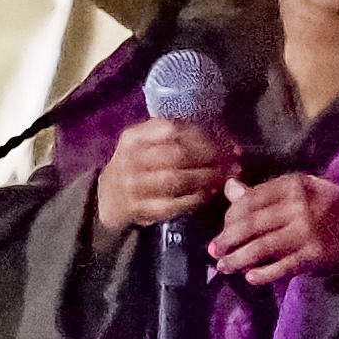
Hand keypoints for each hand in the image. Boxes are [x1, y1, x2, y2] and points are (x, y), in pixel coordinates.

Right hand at [94, 119, 243, 239]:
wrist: (106, 199)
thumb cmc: (136, 166)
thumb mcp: (144, 144)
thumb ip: (175, 136)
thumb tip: (223, 136)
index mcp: (133, 138)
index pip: (171, 129)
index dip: (203, 134)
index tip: (227, 141)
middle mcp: (130, 159)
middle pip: (176, 154)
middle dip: (210, 157)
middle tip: (232, 161)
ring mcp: (134, 186)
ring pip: (176, 179)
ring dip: (206, 178)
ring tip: (225, 176)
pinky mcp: (140, 209)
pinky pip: (173, 204)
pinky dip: (195, 199)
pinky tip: (209, 194)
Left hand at [208, 173, 338, 286]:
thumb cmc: (327, 207)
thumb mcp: (298, 191)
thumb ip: (264, 193)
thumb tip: (229, 189)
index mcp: (292, 184)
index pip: (250, 200)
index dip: (230, 217)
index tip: (221, 229)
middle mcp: (298, 206)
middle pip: (251, 224)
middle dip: (227, 239)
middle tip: (213, 251)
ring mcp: (306, 231)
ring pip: (262, 246)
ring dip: (238, 259)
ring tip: (224, 267)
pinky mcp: (314, 255)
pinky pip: (282, 266)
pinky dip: (264, 273)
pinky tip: (250, 278)